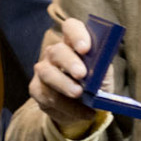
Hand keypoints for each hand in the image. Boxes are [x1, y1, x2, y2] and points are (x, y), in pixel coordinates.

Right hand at [29, 17, 99, 134]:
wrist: (84, 109)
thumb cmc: (95, 85)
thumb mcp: (104, 75)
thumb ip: (103, 66)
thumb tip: (102, 63)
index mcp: (73, 43)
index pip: (71, 28)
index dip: (77, 35)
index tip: (85, 48)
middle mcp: (55, 53)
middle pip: (58, 51)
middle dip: (69, 62)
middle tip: (81, 74)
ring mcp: (43, 70)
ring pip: (48, 74)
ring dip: (64, 85)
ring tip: (80, 95)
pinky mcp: (36, 89)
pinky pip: (47, 97)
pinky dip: (67, 107)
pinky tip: (84, 112)